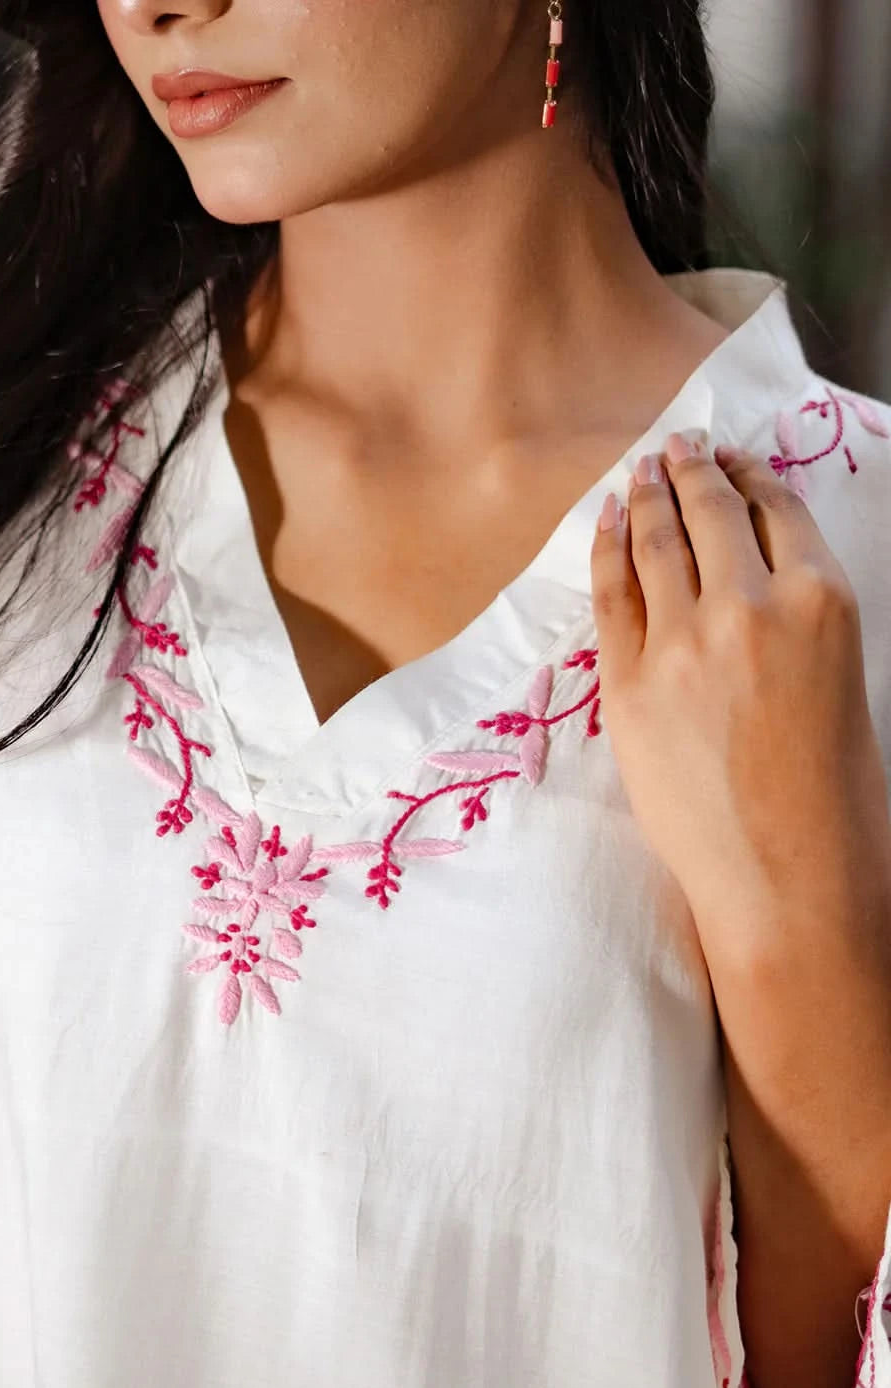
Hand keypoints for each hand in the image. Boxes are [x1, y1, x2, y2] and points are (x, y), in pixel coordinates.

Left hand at [588, 432, 890, 980]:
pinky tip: (609, 518)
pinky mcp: (628, 682)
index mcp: (820, 600)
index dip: (749, 477)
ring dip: (648, 495)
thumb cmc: (835, 795)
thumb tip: (751, 577)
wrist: (787, 878)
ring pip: (657, 541)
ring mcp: (681, 642)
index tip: (732, 461)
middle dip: (694, 470)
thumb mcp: (842, 680)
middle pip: (711, 513)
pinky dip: (608, 546)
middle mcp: (749, 605)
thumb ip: (797, 619)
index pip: (776, 511)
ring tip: (642, 469)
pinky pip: (612, 593)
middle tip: (680, 446)